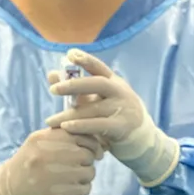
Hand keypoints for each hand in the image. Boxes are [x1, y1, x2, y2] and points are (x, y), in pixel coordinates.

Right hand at [0, 128, 103, 194]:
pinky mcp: (58, 193)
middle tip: (81, 165)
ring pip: (89, 173)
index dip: (91, 144)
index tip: (91, 151)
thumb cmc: (27, 161)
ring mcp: (55, 175)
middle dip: (88, 160)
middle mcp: (51, 154)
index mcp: (46, 138)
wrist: (9, 186)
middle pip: (87, 155)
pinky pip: (85, 189)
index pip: (82, 136)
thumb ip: (60, 134)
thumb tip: (89, 132)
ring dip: (86, 175)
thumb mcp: (38, 140)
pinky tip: (74, 187)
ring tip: (77, 177)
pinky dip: (83, 188)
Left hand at [45, 49, 179, 187]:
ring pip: (93, 108)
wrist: (142, 140)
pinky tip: (66, 127)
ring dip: (69, 114)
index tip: (70, 54)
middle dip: (74, 85)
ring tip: (51, 121)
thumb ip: (77, 89)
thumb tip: (52, 74)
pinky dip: (81, 126)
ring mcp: (122, 109)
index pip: (99, 67)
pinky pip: (98, 124)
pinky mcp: (121, 126)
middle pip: (98, 83)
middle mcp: (120, 92)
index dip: (86, 59)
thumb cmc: (115, 116)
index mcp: (114, 82)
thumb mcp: (99, 100)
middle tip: (53, 89)